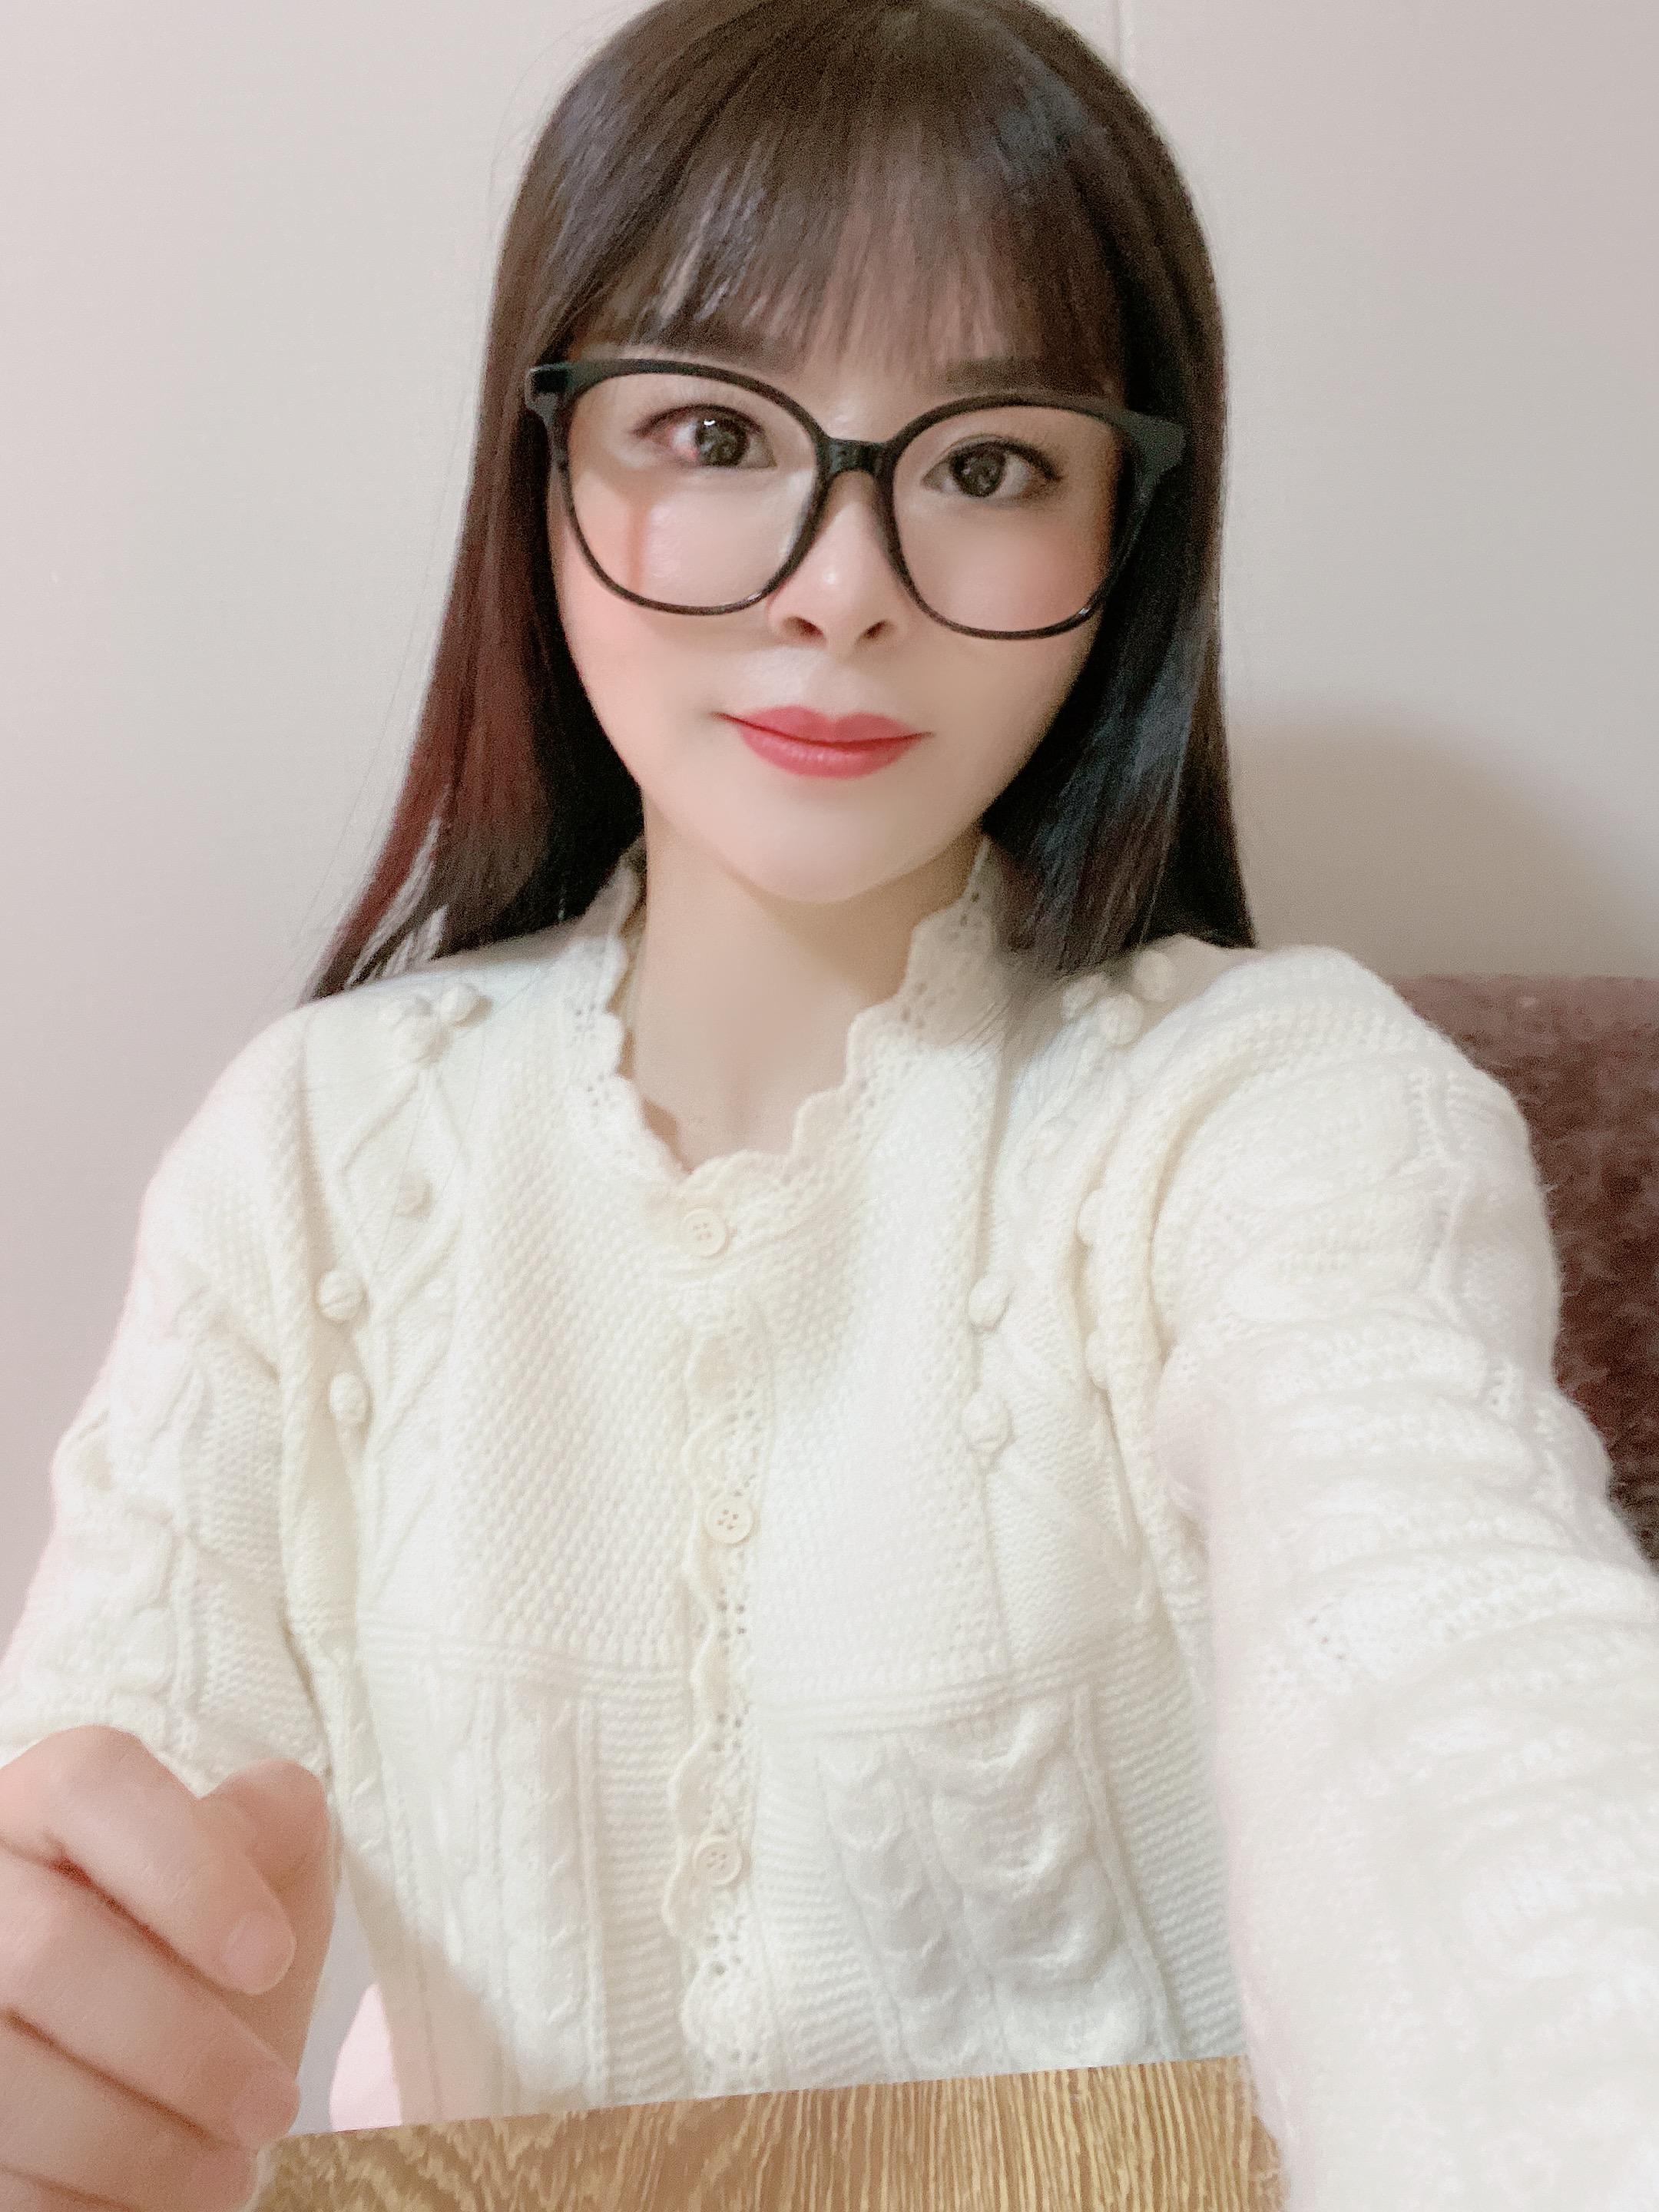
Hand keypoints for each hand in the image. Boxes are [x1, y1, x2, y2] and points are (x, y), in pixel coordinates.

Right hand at [0, 1726, 335, 2210]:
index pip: (89, 1781)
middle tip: (272, 2106)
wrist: (169, 2099)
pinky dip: (85, 2200)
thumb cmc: (216, 1971)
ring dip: (138, 2144)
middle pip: (50, 1950)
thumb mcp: (270, 1883)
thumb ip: (274, 1826)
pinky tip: (154, 2205)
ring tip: (230, 2172)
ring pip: (10, 2079)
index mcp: (48, 1803)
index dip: (185, 1869)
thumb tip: (266, 1808)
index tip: (269, 1960)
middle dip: (181, 2046)